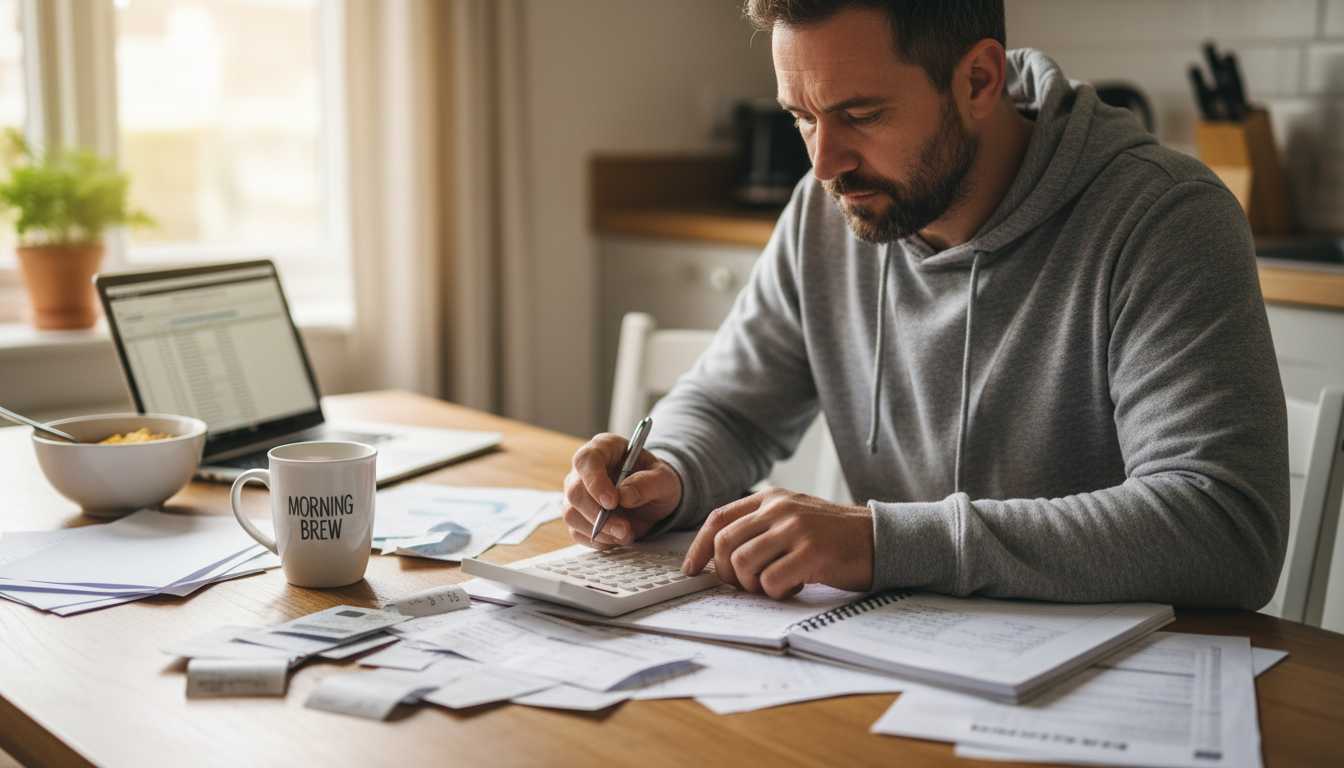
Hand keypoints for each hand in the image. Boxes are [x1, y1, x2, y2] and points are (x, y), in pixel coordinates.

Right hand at [562, 433, 681, 547]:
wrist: (654, 499)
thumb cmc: (656, 482)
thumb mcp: (665, 480)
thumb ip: (648, 483)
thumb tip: (625, 496)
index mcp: (605, 448)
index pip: (587, 460)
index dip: (595, 481)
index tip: (612, 502)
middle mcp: (585, 470)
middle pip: (575, 491)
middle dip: (598, 515)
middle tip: (624, 529)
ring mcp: (578, 493)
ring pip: (572, 514)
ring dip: (600, 531)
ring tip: (626, 534)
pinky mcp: (578, 515)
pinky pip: (577, 532)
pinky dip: (598, 540)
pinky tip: (617, 537)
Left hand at [681, 488, 872, 598]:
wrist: (881, 538)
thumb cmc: (834, 537)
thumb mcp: (794, 517)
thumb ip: (760, 527)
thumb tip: (718, 557)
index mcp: (771, 498)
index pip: (718, 518)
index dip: (699, 547)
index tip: (691, 569)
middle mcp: (780, 508)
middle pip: (725, 543)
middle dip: (725, 572)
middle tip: (744, 585)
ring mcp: (796, 529)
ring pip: (743, 563)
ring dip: (752, 585)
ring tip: (775, 585)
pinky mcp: (812, 553)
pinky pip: (771, 582)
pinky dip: (776, 593)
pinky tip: (795, 587)